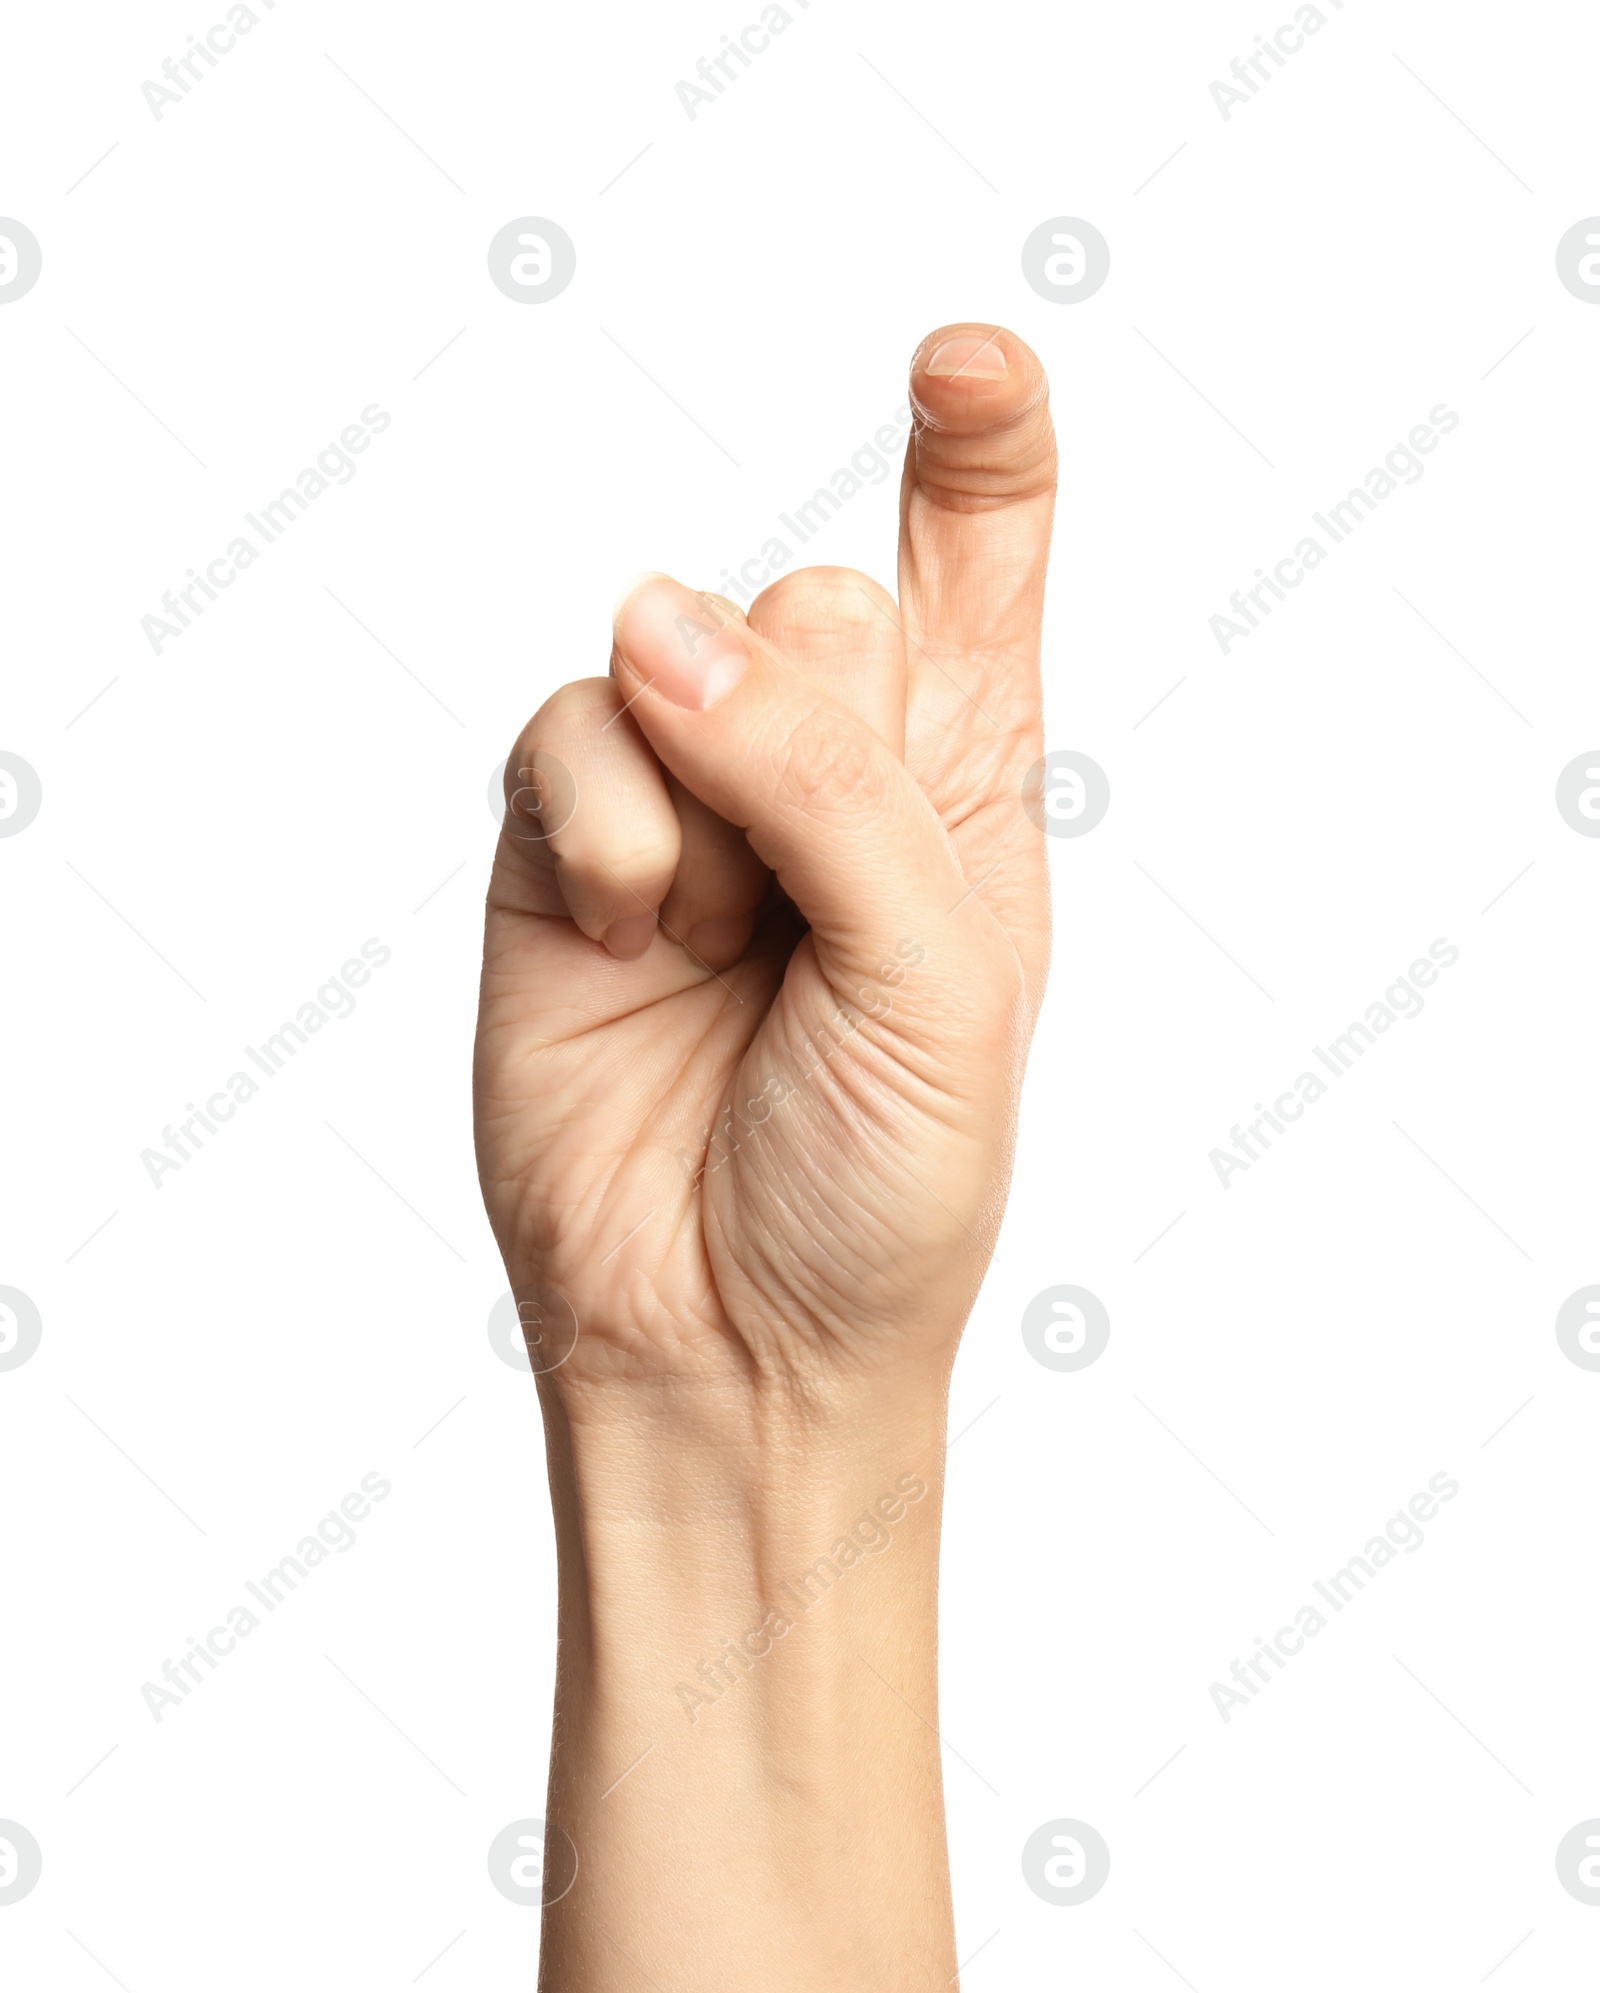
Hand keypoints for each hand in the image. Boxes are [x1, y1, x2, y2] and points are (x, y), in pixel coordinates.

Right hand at [474, 324, 1056, 1421]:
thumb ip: (832, 782)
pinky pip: (568, 730)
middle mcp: (824, 779)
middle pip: (823, 590)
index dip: (978, 457)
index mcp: (959, 797)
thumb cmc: (879, 1185)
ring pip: (678, 641)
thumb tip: (665, 621)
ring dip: (707, 786)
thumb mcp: (938, 977)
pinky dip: (609, 818)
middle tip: (816, 868)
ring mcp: (688, 807)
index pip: (975, 575)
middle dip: (821, 705)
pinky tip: (635, 924)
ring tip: (714, 940)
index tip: (968, 361)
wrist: (730, 1341)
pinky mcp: (564, 846)